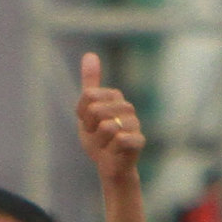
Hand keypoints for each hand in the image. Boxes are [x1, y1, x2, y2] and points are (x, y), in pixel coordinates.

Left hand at [76, 53, 143, 185]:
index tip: (89, 124)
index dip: (82, 115)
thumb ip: (90, 84)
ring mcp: (135, 123)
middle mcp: (127, 107)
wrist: (109, 167)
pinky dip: (110, 150)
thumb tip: (89, 54)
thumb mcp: (87, 111)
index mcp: (115, 97)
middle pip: (95, 110)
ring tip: (106, 145)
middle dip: (90, 128)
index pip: (88, 96)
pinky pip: (118, 140)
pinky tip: (114, 153)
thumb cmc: (98, 139)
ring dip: (99, 142)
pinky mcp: (139, 141)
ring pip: (105, 127)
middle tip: (97, 137)